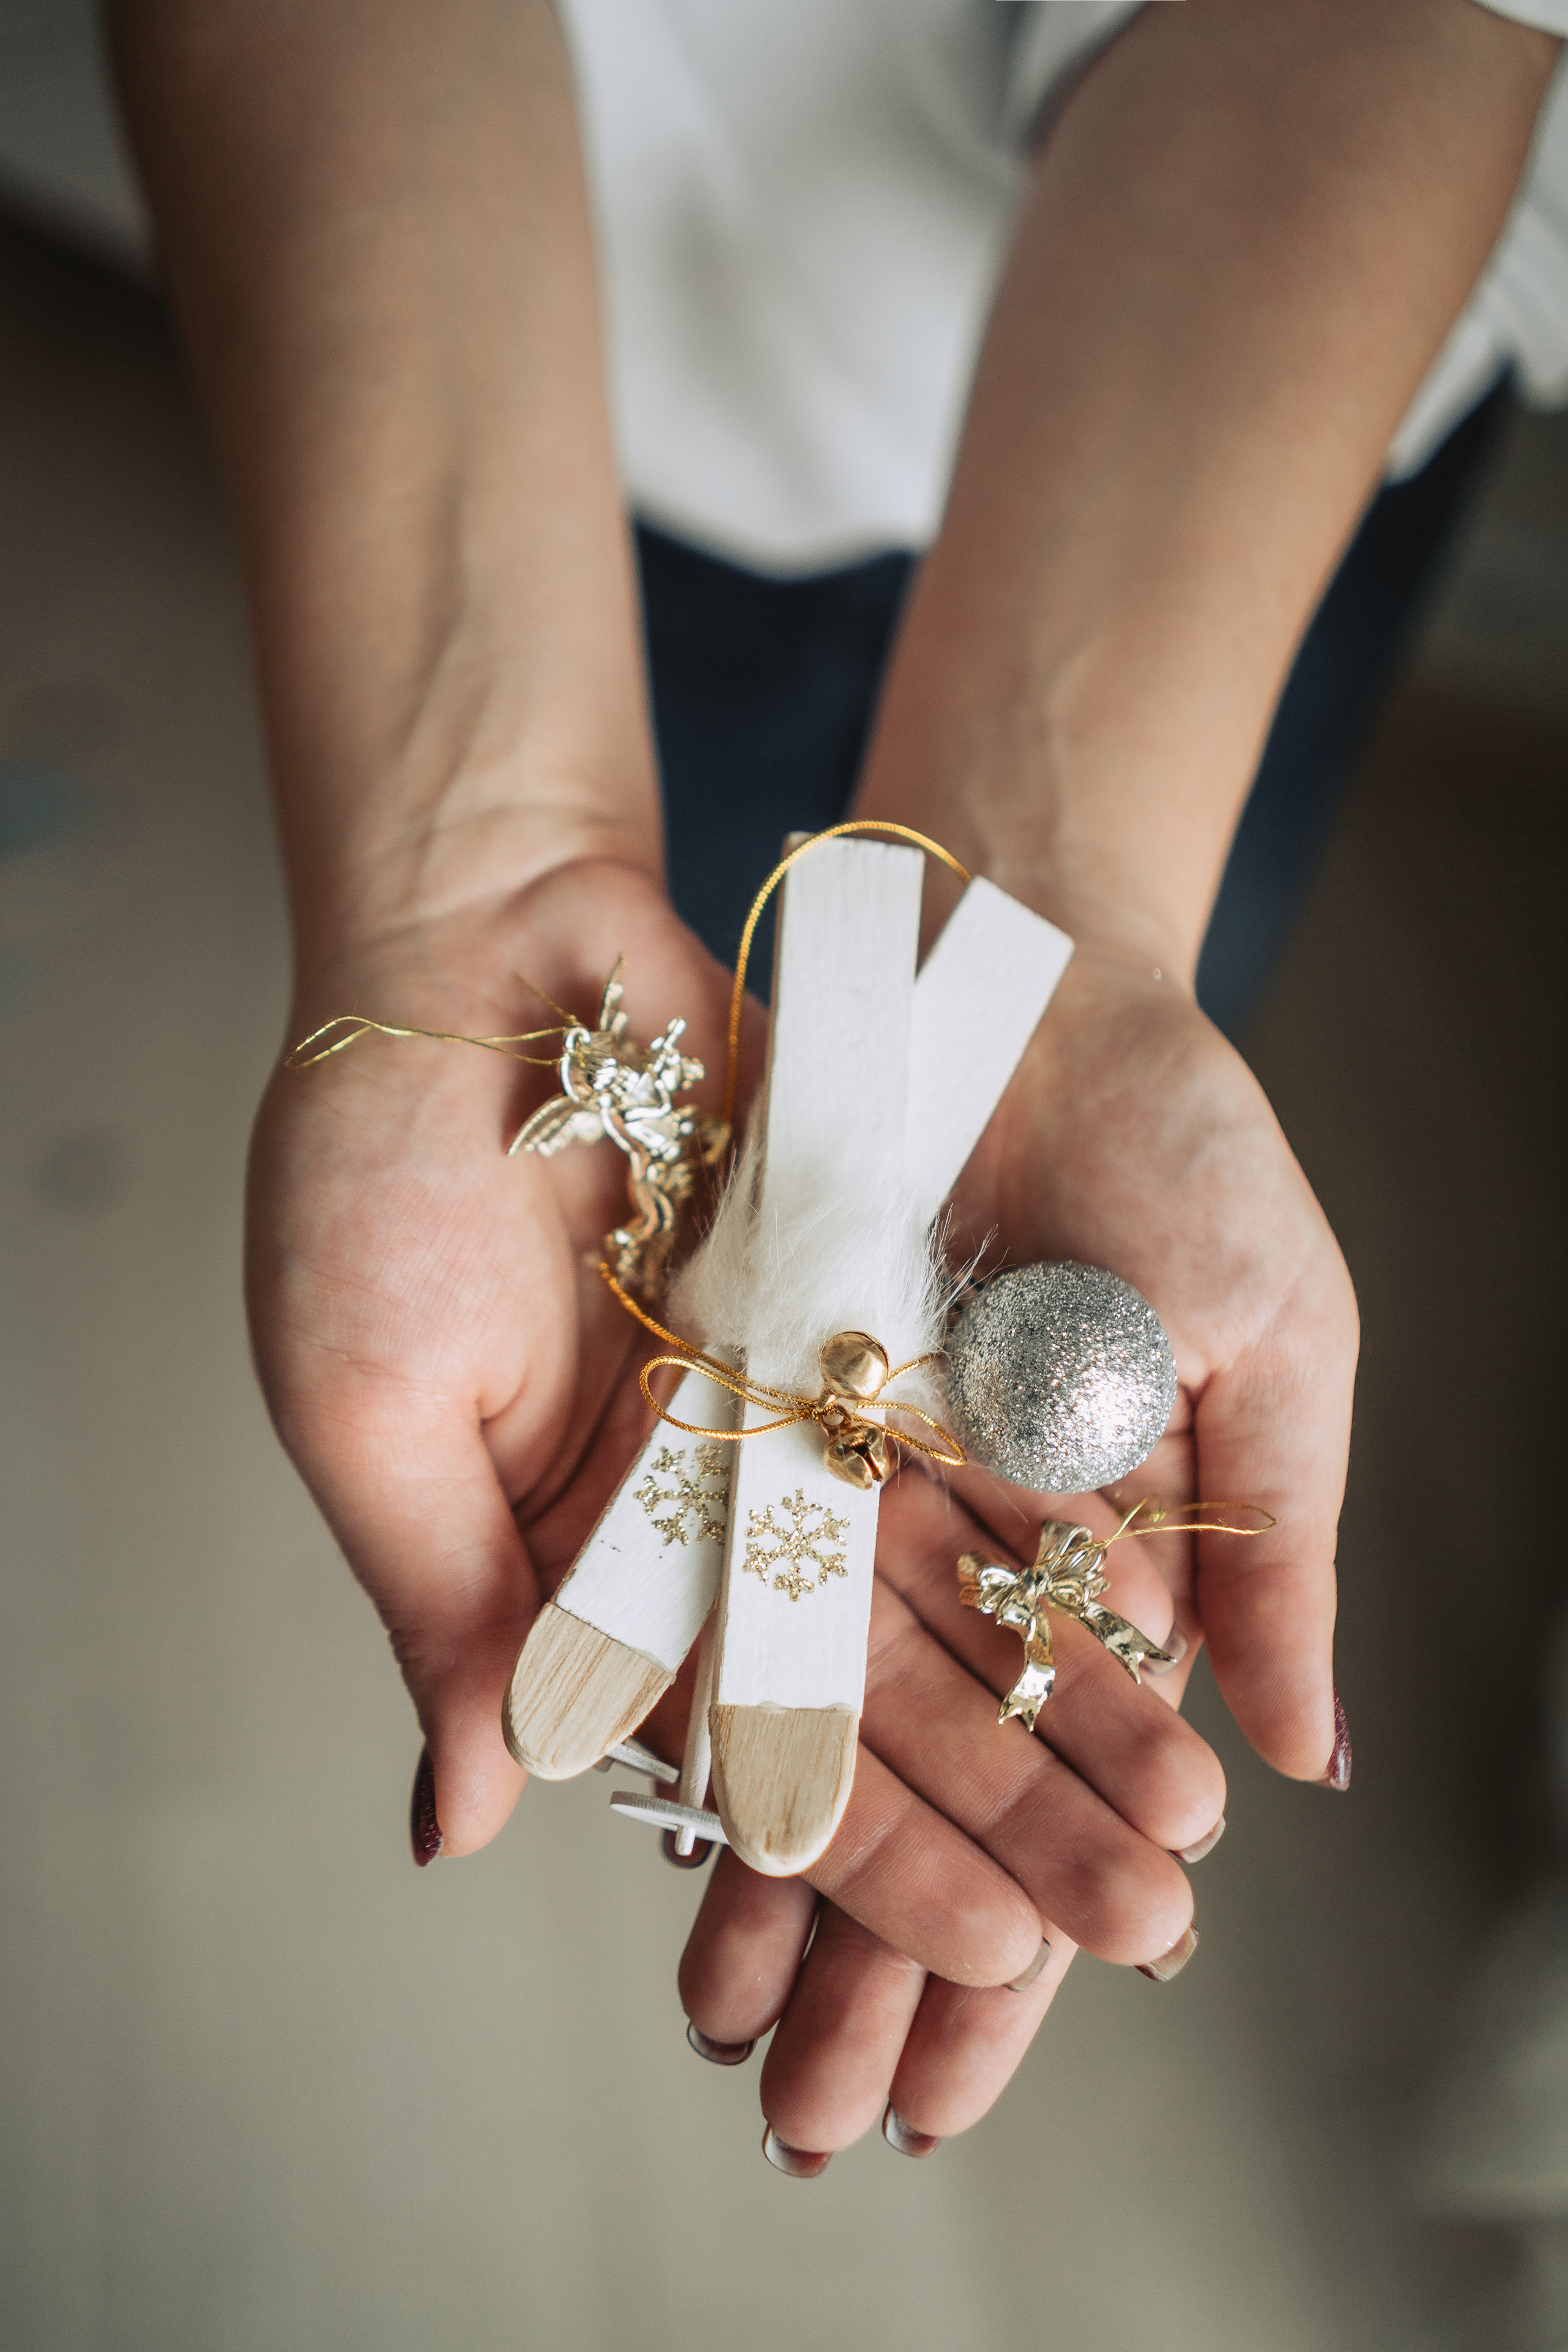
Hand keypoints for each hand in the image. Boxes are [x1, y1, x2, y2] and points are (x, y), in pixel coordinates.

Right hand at [251, 871, 1234, 2162]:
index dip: (866, 1858)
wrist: (466, 947)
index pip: (732, 1739)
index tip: (989, 1958)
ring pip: (944, 1576)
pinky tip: (1159, 1607)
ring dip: (1060, 1686)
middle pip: (873, 1684)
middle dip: (1007, 1807)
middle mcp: (693, 1502)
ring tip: (1187, 1797)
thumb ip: (439, 1611)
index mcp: (569, 1558)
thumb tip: (460, 1828)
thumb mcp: (369, 1409)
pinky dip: (1055, 1514)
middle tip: (1143, 1920)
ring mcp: (779, 1402)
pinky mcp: (849, 1305)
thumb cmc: (366, 1179)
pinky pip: (966, 1423)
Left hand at [674, 943, 1353, 2159]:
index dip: (1052, 1899)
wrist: (1026, 965)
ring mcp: (856, 1472)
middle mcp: (971, 1535)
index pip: (1078, 1767)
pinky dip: (697, 1693)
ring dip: (778, 1865)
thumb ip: (1280, 1553)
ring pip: (813, 1704)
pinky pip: (719, 1572)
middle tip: (845, 2111)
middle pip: (929, 1766)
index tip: (1025, 2040)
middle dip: (893, 1937)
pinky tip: (666, 1828)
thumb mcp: (1279, 1351)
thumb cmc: (1191, 1145)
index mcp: (1113, 1545)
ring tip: (738, 2028)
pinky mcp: (757, 1398)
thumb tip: (1310, 1760)